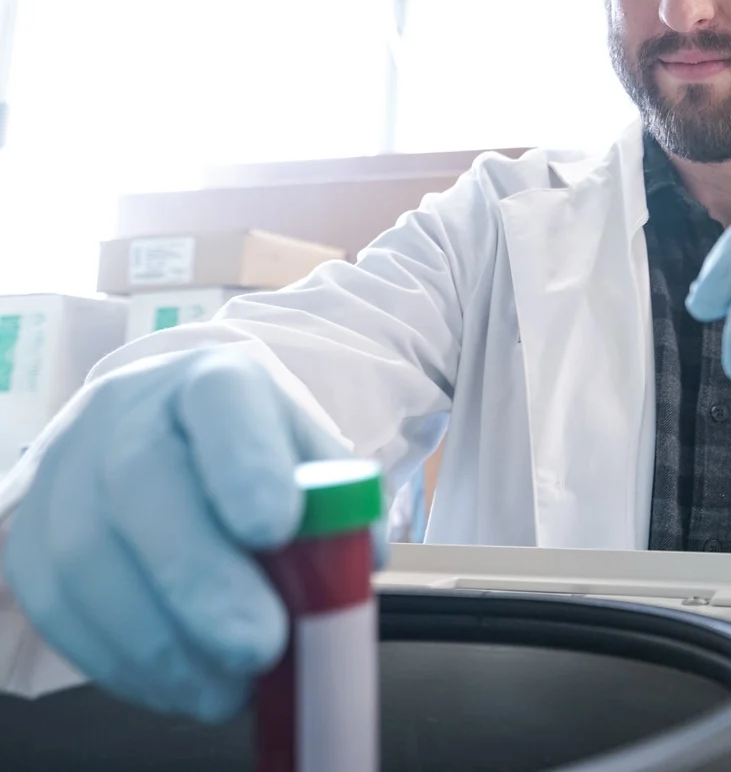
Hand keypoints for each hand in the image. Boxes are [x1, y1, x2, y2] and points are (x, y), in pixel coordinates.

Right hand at [3, 348, 350, 720]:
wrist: (158, 439)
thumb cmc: (251, 461)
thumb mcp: (307, 462)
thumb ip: (339, 507)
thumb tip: (358, 563)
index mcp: (211, 381)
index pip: (220, 400)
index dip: (244, 464)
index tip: (275, 531)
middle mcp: (126, 411)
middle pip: (141, 482)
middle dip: (200, 578)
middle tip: (258, 647)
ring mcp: (64, 468)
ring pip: (87, 552)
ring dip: (159, 639)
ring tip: (226, 688)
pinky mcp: (26, 532)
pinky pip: (56, 601)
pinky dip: (118, 658)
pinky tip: (175, 685)